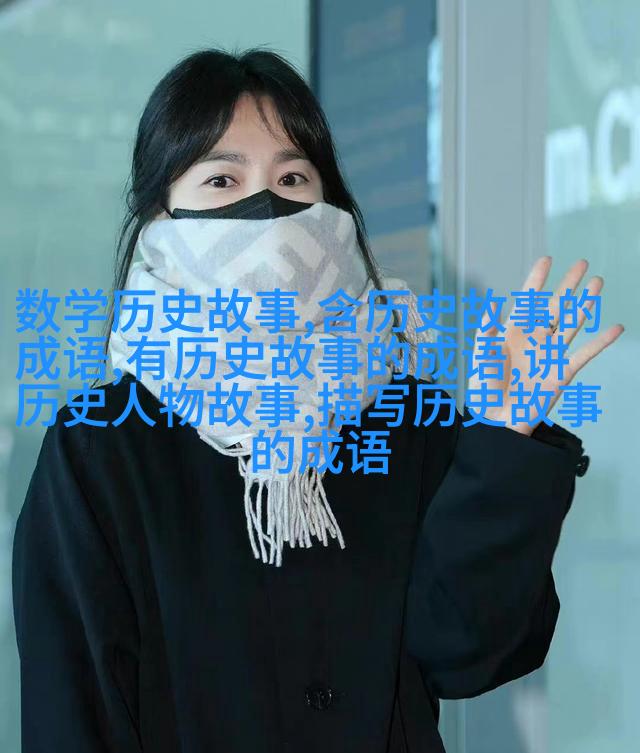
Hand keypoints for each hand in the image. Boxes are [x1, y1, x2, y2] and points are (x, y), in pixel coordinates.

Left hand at [466, 256, 624, 435]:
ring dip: (586, 303)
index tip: (547, 259)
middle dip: (568, 285)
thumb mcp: (483, 352)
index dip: (537, 280)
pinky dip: (601, 341)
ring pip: (572, 323)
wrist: (496, 416)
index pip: (528, 299)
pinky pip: (585, 353)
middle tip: (582, 263)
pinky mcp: (562, 372)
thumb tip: (490, 303)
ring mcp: (550, 353)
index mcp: (513, 331)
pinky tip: (616, 328)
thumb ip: (487, 328)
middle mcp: (535, 338)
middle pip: (556, 306)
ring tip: (598, 282)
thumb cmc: (484, 384)